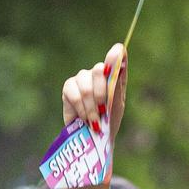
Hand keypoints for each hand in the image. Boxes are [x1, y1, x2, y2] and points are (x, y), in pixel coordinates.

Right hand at [60, 43, 127, 161]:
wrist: (93, 138)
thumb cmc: (109, 121)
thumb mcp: (117, 105)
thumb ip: (116, 85)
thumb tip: (119, 62)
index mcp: (114, 76)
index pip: (117, 57)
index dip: (116, 54)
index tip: (119, 51)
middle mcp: (97, 73)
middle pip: (100, 70)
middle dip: (102, 94)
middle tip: (103, 111)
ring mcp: (82, 78)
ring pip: (87, 86)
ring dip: (92, 108)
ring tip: (94, 121)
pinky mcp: (69, 87)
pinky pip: (75, 95)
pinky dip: (82, 110)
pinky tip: (85, 118)